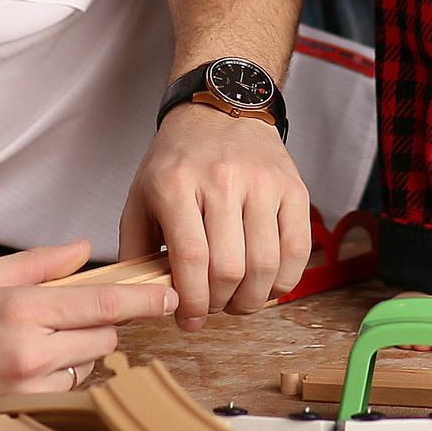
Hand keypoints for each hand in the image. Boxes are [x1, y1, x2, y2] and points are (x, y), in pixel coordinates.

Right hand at [0, 241, 172, 430]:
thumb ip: (37, 262)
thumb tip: (83, 250)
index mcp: (20, 308)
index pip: (100, 303)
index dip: (141, 300)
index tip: (167, 296)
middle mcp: (29, 350)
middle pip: (103, 337)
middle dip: (97, 326)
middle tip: (66, 319)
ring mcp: (26, 387)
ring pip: (88, 366)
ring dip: (78, 353)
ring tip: (37, 345)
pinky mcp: (22, 413)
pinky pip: (66, 390)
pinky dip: (61, 378)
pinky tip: (30, 370)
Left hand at [118, 104, 311, 330]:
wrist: (220, 110)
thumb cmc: (178, 160)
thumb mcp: (140, 197)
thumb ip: (134, 251)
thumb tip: (134, 303)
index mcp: (176, 183)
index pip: (190, 258)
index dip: (192, 301)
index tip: (189, 320)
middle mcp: (221, 179)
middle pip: (229, 267)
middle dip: (220, 304)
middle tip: (213, 308)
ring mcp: (262, 182)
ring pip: (265, 264)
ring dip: (252, 299)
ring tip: (238, 301)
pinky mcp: (293, 187)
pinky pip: (298, 248)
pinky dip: (284, 280)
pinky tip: (267, 284)